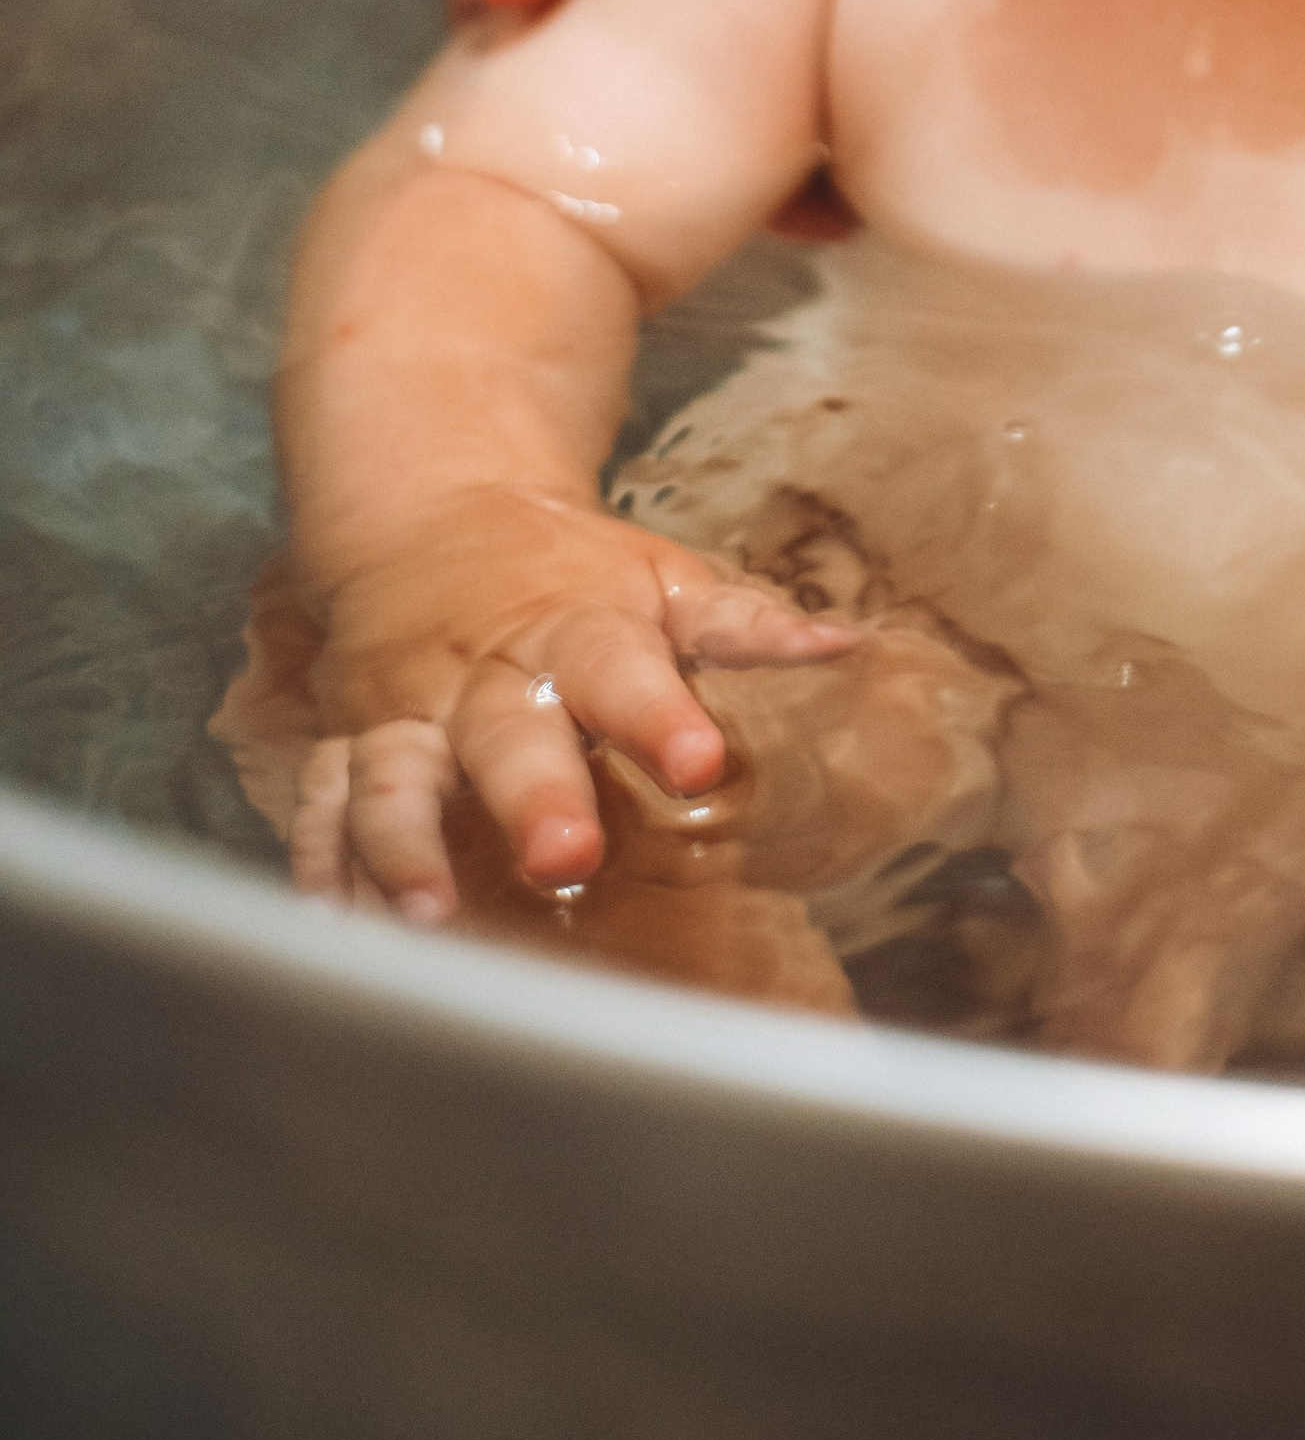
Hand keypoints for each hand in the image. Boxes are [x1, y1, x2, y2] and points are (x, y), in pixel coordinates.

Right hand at [290, 490, 854, 921]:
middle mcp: (482, 678)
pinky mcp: (345, 745)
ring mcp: (404, 716)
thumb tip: (848, 646)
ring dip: (406, 847)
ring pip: (392, 779)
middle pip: (505, 736)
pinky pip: (321, 808)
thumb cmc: (566, 569)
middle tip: (567, 856)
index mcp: (572, 629)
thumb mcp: (658, 577)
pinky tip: (334, 928)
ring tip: (428, 915)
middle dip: (533, 798)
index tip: (702, 760)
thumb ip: (742, 623)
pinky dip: (321, 868)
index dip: (660, 716)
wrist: (431, 511)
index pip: (622, 669)